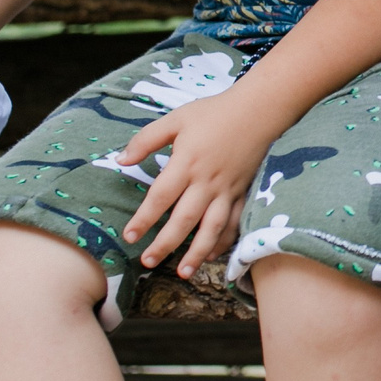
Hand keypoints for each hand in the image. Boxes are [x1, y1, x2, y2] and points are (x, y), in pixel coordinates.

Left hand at [114, 88, 282, 279]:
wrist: (259, 109)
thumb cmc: (215, 112)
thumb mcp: (176, 119)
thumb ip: (147, 140)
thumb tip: (121, 160)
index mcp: (187, 163)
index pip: (160, 197)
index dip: (143, 219)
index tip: (129, 236)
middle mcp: (207, 182)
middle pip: (184, 220)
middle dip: (165, 244)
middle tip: (147, 262)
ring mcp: (227, 190)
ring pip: (211, 228)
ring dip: (197, 252)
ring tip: (182, 272)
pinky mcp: (243, 192)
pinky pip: (234, 222)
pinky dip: (224, 241)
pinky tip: (212, 255)